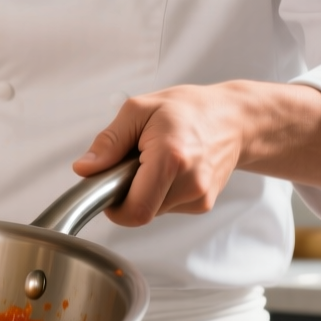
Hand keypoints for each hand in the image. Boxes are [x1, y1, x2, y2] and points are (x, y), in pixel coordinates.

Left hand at [73, 83, 247, 226]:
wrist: (234, 119)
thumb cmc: (190, 109)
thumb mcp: (140, 110)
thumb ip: (109, 141)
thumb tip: (85, 168)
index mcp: (171, 158)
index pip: (134, 210)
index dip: (113, 207)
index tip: (109, 187)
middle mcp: (190, 183)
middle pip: (141, 211)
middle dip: (129, 191)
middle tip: (136, 162)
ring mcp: (200, 197)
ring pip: (154, 211)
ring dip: (146, 191)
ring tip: (157, 161)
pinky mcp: (204, 204)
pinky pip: (168, 207)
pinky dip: (162, 192)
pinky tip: (172, 169)